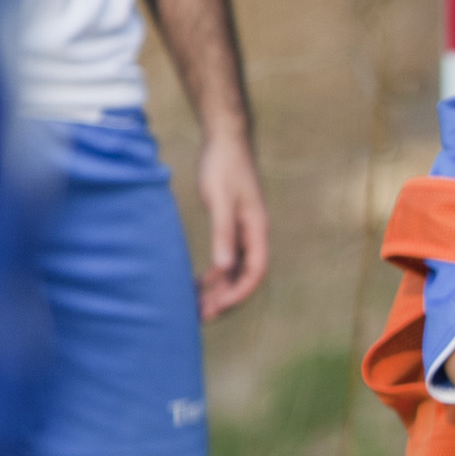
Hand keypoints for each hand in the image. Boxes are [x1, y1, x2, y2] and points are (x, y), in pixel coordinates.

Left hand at [192, 132, 270, 318]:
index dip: (238, 293)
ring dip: (219, 289)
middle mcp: (255, 234)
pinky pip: (228, 258)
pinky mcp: (233, 226)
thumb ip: (223, 233)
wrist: (225, 139)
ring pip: (235, 270)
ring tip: (197, 306)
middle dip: (226, 298)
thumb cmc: (223, 165)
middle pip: (245, 276)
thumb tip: (222, 267)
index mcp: (257, 229)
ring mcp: (245, 231)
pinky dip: (215, 273)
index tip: (216, 308)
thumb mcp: (220, 199)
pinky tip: (199, 282)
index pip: (254, 272)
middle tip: (201, 316)